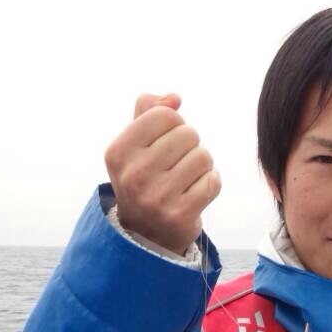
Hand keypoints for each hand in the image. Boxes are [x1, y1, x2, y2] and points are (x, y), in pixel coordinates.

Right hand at [104, 93, 221, 253]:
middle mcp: (134, 175)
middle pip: (188, 134)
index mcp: (118, 152)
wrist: (145, 234)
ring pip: (203, 156)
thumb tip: (174, 98)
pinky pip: (213, 181)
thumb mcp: (134, 144)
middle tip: (178, 163)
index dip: (174, 124)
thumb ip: (149, 112)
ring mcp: (157, 197)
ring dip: (202, 164)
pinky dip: (210, 183)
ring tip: (187, 177)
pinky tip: (195, 192)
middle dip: (190, 145)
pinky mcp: (180, 215)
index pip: (165, 114)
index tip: (165, 142)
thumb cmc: (143, 178)